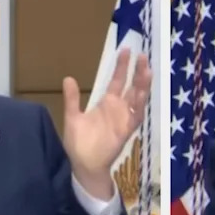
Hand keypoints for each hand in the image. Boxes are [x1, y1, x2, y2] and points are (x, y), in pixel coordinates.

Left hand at [62, 48, 151, 198]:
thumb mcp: (72, 117)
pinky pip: (135, 117)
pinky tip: (141, 95)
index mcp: (107, 103)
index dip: (122, 66)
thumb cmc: (79, 143)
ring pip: (137, 99)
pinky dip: (139, 107)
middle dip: (137, 72)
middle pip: (132, 86)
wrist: (84, 164)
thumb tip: (68, 78)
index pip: (117, 80)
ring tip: (146, 70)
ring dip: (142, 85)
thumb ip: (72, 99)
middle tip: (142, 55)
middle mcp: (119, 109)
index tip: (125, 50)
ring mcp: (124, 119)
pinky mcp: (126, 131)